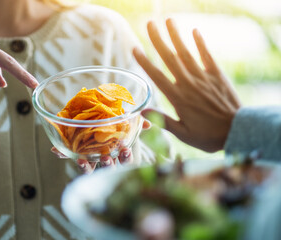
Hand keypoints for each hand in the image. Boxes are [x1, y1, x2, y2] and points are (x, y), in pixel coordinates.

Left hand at [51, 119, 150, 173]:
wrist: (101, 118)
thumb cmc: (117, 124)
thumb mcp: (128, 122)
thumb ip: (138, 123)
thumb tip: (148, 124)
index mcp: (119, 154)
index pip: (125, 161)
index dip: (125, 158)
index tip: (125, 150)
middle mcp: (105, 160)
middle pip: (107, 169)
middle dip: (107, 164)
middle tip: (106, 157)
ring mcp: (91, 159)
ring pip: (89, 169)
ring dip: (85, 166)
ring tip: (81, 160)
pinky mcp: (76, 152)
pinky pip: (70, 156)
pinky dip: (63, 153)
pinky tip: (56, 151)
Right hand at [133, 19, 240, 151]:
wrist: (237, 131)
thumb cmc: (208, 136)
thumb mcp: (183, 133)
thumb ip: (163, 120)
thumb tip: (142, 111)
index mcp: (178, 98)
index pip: (157, 76)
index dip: (145, 62)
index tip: (135, 48)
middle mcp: (188, 84)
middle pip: (170, 58)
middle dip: (158, 40)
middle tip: (149, 24)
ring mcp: (203, 77)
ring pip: (186, 53)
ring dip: (176, 36)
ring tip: (168, 20)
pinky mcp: (217, 75)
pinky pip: (207, 56)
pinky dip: (201, 43)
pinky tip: (194, 31)